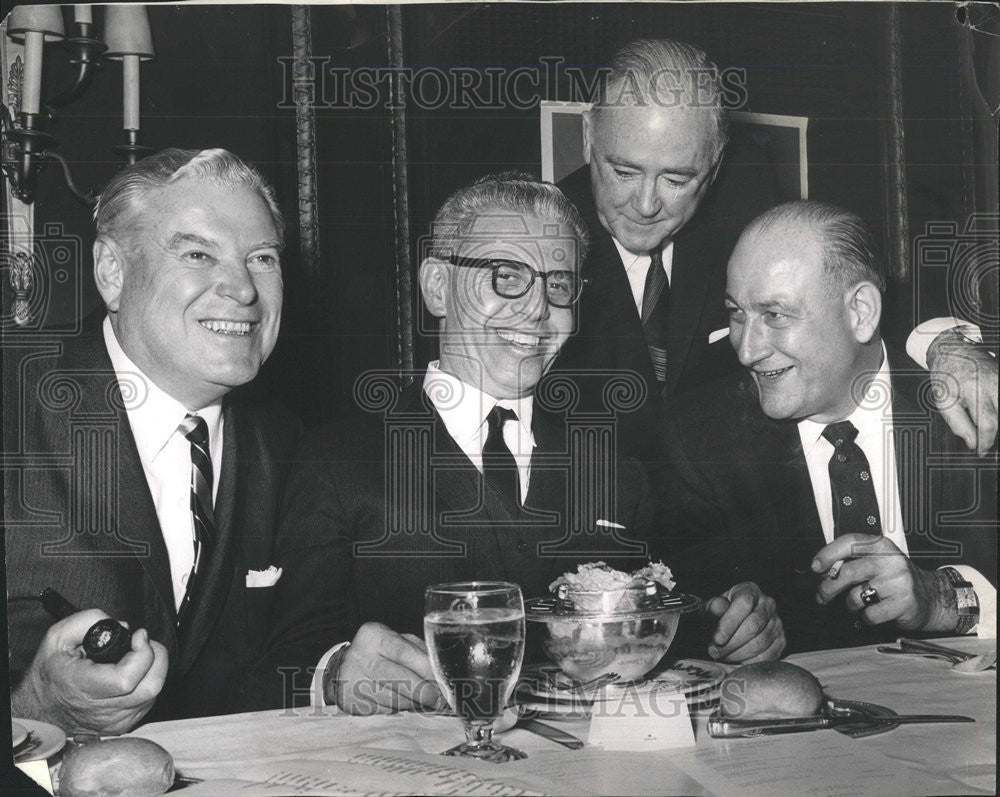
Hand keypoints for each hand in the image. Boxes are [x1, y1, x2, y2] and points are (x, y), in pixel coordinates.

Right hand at [11, 610, 167, 734]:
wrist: (39, 708)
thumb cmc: (50, 673)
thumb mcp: (58, 637)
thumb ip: (89, 621)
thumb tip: (123, 627)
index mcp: (83, 688)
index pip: (127, 678)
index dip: (142, 652)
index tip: (138, 636)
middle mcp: (102, 710)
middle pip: (151, 686)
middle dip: (156, 656)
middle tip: (143, 643)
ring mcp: (114, 722)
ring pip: (153, 694)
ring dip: (153, 669)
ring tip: (138, 656)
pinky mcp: (122, 726)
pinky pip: (148, 702)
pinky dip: (148, 683)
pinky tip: (134, 673)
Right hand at [327, 622, 446, 714]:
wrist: (342, 668)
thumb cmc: (379, 653)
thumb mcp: (397, 642)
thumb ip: (419, 653)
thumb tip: (441, 674)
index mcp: (374, 635)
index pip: (405, 652)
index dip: (427, 670)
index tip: (443, 683)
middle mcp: (360, 656)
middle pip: (397, 678)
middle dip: (423, 692)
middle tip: (439, 700)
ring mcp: (351, 680)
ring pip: (391, 698)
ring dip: (412, 703)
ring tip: (422, 702)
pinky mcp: (349, 702)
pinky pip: (382, 710)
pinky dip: (396, 709)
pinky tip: (400, 704)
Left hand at [704, 582, 784, 662]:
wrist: (738, 622)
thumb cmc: (723, 613)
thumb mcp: (714, 607)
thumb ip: (714, 608)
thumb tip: (717, 608)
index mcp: (750, 590)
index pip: (744, 603)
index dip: (729, 622)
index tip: (716, 638)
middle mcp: (768, 604)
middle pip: (752, 626)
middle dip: (730, 643)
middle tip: (715, 651)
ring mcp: (777, 623)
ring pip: (759, 643)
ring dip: (737, 654)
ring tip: (722, 656)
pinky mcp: (781, 641)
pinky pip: (767, 657)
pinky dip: (749, 662)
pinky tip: (736, 660)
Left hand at [811, 533, 955, 631]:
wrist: (931, 597)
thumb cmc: (895, 579)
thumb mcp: (876, 561)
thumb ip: (852, 561)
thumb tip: (821, 571)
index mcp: (881, 545)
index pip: (849, 542)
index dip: (828, 554)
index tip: (815, 567)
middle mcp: (890, 561)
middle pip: (847, 573)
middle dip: (828, 588)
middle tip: (822, 596)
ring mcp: (899, 582)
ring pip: (856, 596)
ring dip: (850, 605)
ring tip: (858, 603)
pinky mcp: (904, 603)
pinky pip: (869, 614)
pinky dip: (865, 617)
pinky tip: (873, 612)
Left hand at [927, 329, 997, 455]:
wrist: (954, 352)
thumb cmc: (947, 376)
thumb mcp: (944, 400)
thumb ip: (958, 423)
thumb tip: (972, 443)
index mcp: (976, 391)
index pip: (988, 424)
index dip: (986, 442)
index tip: (982, 452)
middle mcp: (995, 386)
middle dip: (996, 433)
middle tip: (987, 444)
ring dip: (997, 422)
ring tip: (990, 432)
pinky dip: (998, 412)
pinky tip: (993, 418)